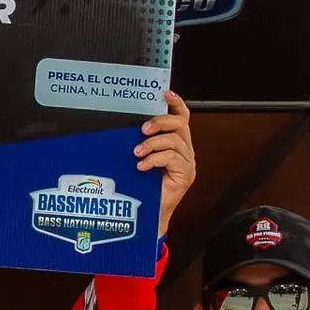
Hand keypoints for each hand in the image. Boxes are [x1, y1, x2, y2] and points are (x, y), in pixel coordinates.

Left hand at [137, 90, 196, 234]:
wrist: (146, 215)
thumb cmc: (140, 187)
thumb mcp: (137, 159)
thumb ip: (138, 144)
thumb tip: (122, 129)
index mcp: (175, 144)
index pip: (182, 117)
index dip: (176, 103)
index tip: (165, 93)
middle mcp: (185, 151)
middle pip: (180, 124)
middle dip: (161, 122)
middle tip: (142, 130)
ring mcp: (187, 163)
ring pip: (175, 141)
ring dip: (153, 144)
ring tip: (137, 153)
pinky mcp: (186, 175)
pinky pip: (173, 158)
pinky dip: (155, 159)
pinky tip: (142, 166)